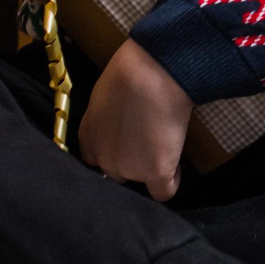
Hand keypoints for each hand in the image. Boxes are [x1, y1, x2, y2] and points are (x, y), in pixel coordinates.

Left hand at [77, 37, 194, 199]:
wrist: (149, 76)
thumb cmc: (129, 71)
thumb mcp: (105, 94)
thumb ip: (107, 116)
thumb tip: (122, 118)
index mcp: (88, 137)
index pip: (95, 159)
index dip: (112, 151)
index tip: (126, 142)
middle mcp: (104, 159)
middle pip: (116, 172)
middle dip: (130, 160)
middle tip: (148, 141)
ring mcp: (129, 169)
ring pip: (140, 180)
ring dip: (151, 168)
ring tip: (165, 146)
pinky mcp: (155, 172)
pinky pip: (164, 192)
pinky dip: (171, 181)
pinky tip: (176, 168)